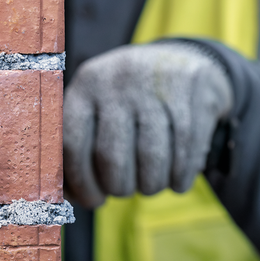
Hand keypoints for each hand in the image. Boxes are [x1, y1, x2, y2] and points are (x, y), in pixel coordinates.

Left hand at [63, 42, 233, 207]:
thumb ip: (79, 146)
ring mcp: (156, 84)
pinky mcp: (191, 91)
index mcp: (87, 85)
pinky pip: (184, 152)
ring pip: (152, 159)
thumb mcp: (98, 106)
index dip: (82, 182)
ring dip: (151, 186)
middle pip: (112, 157)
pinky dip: (179, 178)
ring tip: (150, 186)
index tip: (93, 201)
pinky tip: (176, 182)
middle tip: (124, 191)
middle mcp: (118, 80)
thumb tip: (68, 196)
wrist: (182, 59)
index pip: (73, 144)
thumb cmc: (128, 100)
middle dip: (119, 187)